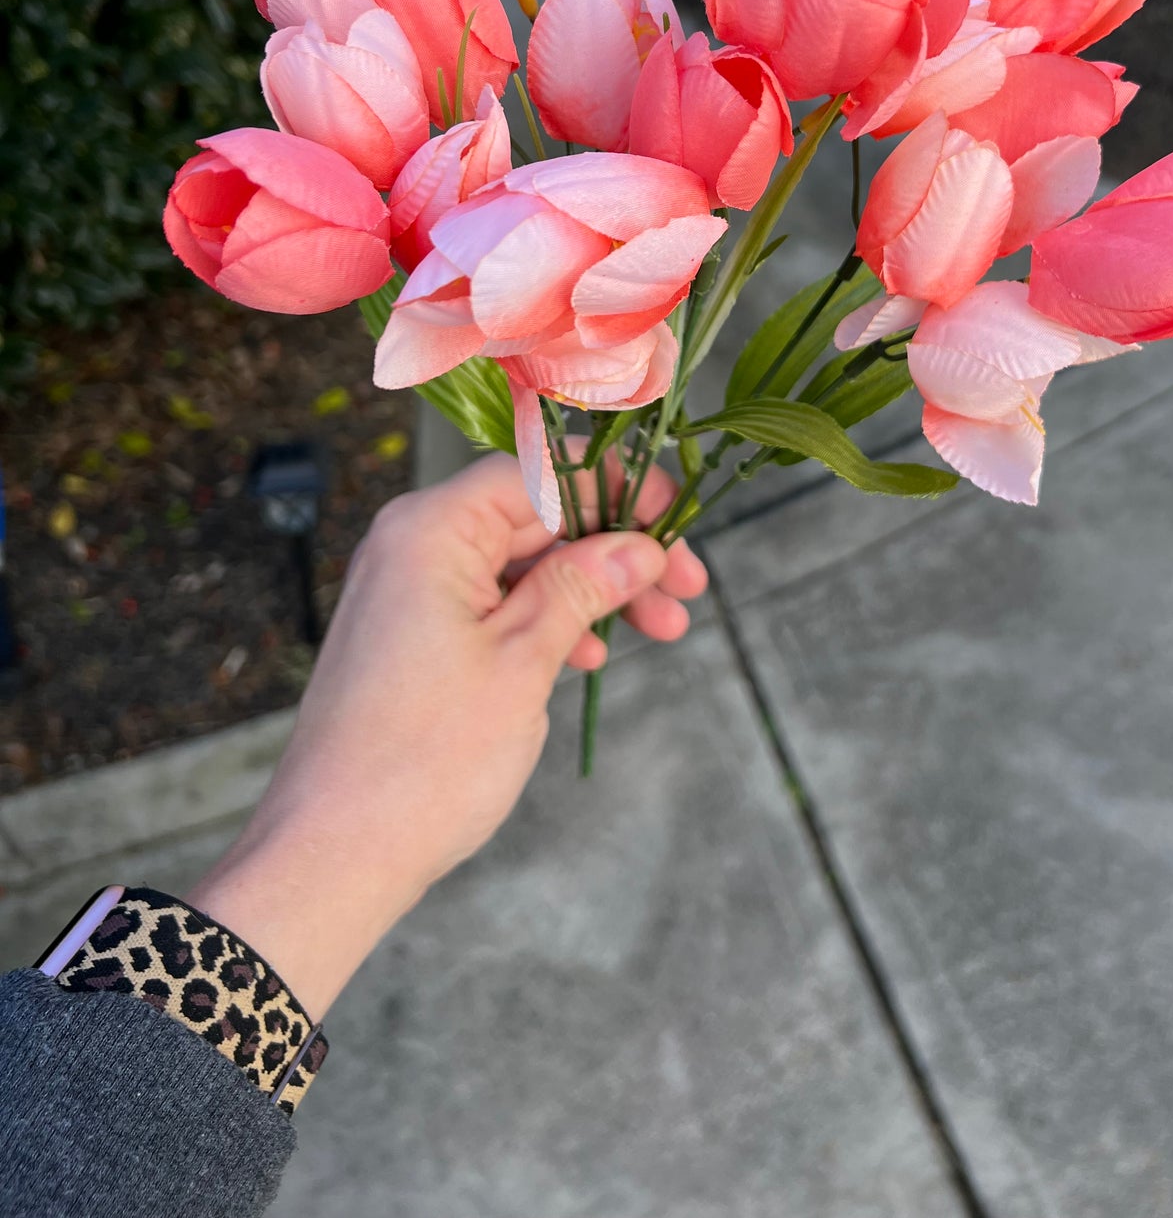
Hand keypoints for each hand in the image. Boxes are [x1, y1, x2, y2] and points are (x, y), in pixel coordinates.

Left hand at [188, 452, 706, 1016]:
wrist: (333, 854)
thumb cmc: (425, 758)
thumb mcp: (522, 661)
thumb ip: (581, 587)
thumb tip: (636, 545)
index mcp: (432, 529)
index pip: (540, 471)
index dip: (616, 487)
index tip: (674, 520)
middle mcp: (414, 544)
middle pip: (537, 517)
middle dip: (616, 550)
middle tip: (686, 591)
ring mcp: (411, 591)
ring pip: (524, 565)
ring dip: (593, 590)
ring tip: (662, 630)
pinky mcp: (414, 636)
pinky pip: (495, 604)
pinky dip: (549, 621)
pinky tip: (592, 653)